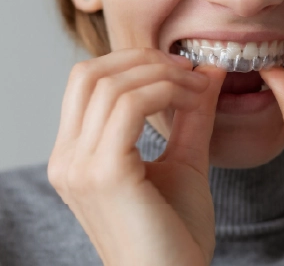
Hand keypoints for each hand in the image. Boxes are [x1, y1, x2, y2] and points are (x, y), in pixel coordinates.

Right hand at [48, 48, 225, 265]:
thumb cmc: (177, 232)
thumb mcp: (185, 161)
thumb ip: (192, 115)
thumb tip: (207, 70)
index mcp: (77, 156)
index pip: (88, 83)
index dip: (134, 63)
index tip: (181, 68)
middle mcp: (67, 159)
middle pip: (90, 74)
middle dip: (145, 60)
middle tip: (188, 69)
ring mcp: (79, 167)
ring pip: (111, 85)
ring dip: (163, 75)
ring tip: (198, 87)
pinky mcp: (104, 175)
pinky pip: (128, 106)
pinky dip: (165, 91)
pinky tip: (194, 100)